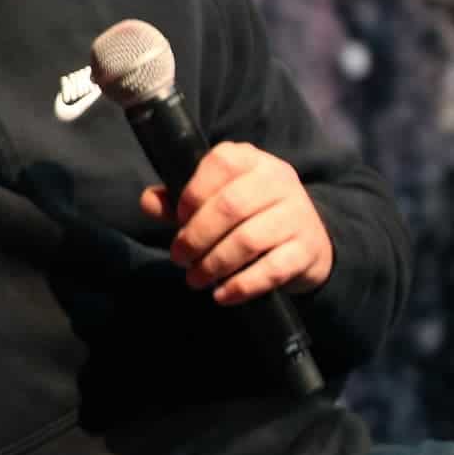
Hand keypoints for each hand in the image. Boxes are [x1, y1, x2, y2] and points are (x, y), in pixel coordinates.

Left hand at [141, 140, 332, 305]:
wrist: (305, 239)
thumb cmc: (247, 214)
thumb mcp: (214, 199)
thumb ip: (177, 200)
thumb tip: (148, 202)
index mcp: (251, 159)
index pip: (220, 164)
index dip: (192, 194)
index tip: (177, 219)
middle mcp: (278, 180)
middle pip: (230, 206)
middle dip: (196, 236)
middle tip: (179, 257)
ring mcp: (298, 214)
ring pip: (249, 240)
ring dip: (214, 264)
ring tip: (195, 278)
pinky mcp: (308, 250)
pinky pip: (272, 270)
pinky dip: (241, 286)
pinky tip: (222, 295)